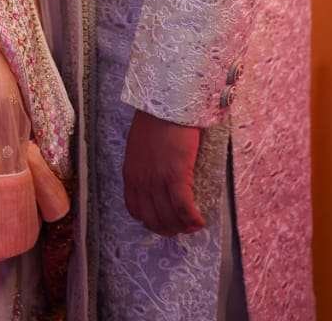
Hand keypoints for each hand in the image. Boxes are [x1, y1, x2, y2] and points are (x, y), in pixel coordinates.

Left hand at [123, 109, 204, 236]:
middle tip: (182, 227)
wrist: (166, 102)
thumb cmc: (156, 119)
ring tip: (193, 224)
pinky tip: (200, 220)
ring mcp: (158, 180)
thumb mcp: (140, 146)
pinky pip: (184, 208)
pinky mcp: (176, 175)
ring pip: (169, 218)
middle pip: (153, 219)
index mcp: (131, 173)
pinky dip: (193, 219)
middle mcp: (142, 181)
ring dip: (183, 227)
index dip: (151, 221)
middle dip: (168, 228)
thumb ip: (144, 165)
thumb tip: (156, 176)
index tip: (163, 221)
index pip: (136, 210)